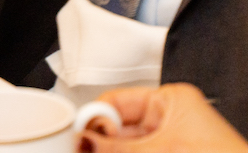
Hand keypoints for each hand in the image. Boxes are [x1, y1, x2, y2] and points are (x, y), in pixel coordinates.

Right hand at [79, 85, 247, 151]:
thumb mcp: (160, 149)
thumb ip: (118, 148)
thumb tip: (84, 140)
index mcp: (170, 100)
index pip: (117, 101)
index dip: (94, 118)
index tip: (75, 134)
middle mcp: (170, 120)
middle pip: (119, 129)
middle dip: (102, 143)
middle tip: (82, 150)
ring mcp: (172, 143)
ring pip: (128, 147)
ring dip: (111, 152)